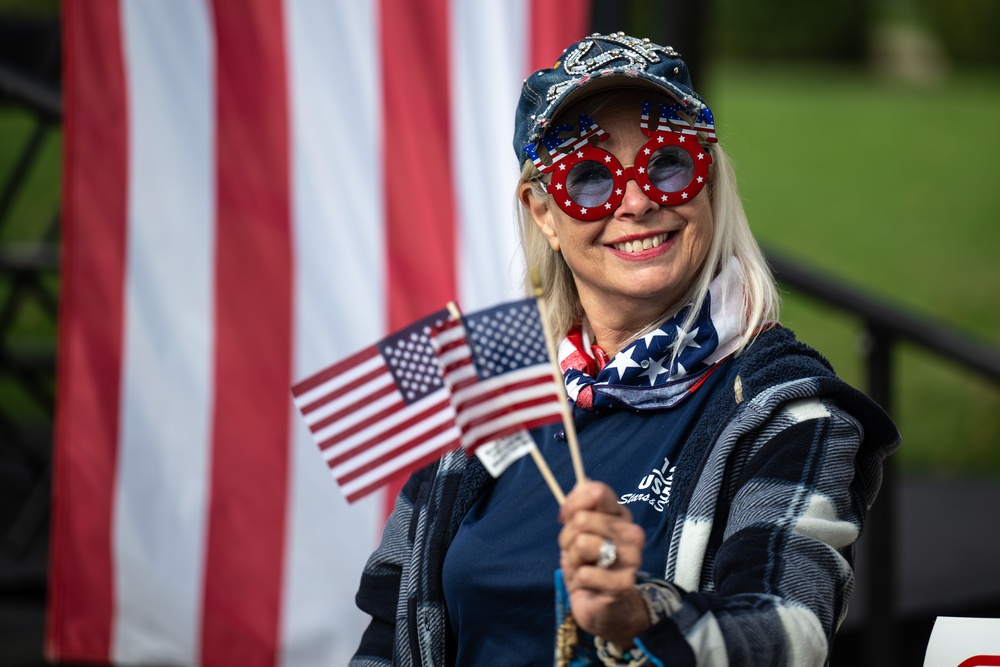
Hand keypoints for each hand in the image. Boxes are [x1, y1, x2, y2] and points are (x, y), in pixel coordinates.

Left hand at [558, 480, 649, 646]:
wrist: (603, 606)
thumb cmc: (589, 565)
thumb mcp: (579, 532)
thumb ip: (580, 507)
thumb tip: (583, 481)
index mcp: (620, 515)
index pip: (597, 492)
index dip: (572, 503)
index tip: (565, 517)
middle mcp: (631, 532)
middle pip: (582, 519)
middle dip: (567, 537)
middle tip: (574, 552)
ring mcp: (631, 557)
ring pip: (582, 543)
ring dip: (572, 560)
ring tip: (583, 568)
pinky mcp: (624, 582)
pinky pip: (585, 573)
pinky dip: (578, 581)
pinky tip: (589, 586)